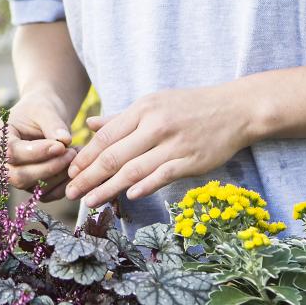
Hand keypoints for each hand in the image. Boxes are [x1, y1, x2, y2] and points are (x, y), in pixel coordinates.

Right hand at [0, 90, 77, 201]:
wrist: (43, 118)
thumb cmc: (40, 110)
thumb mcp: (46, 110)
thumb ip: (53, 124)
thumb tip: (64, 140)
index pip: (12, 152)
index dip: (37, 152)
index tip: (60, 146)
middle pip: (19, 176)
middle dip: (48, 168)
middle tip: (71, 154)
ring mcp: (14, 176)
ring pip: (34, 187)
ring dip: (58, 176)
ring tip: (75, 155)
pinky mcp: (30, 186)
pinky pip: (47, 194)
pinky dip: (63, 184)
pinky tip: (75, 167)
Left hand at [64, 82, 254, 207]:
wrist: (236, 109)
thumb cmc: (191, 106)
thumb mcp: (154, 103)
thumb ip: (120, 118)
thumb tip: (89, 125)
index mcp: (143, 110)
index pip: (106, 137)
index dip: (85, 157)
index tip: (69, 173)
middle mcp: (156, 126)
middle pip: (114, 156)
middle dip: (88, 177)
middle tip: (71, 193)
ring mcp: (174, 144)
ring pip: (134, 169)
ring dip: (108, 188)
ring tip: (90, 201)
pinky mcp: (192, 160)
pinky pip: (163, 175)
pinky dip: (145, 186)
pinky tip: (128, 196)